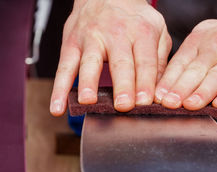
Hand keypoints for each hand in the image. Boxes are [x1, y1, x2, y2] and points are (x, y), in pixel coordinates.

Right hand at [50, 0, 170, 115]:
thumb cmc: (132, 19)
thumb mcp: (156, 31)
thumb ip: (159, 61)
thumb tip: (159, 93)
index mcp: (140, 32)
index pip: (145, 61)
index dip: (146, 82)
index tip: (146, 102)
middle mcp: (115, 34)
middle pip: (120, 63)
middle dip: (122, 85)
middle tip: (123, 106)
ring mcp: (90, 39)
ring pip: (89, 63)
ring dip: (88, 83)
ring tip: (88, 101)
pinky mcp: (70, 45)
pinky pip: (63, 69)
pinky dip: (58, 90)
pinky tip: (57, 107)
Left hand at [155, 0, 216, 109]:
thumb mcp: (205, 41)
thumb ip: (187, 62)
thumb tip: (163, 87)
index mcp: (199, 42)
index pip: (179, 64)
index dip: (168, 81)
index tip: (156, 97)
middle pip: (196, 70)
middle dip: (180, 88)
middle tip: (168, 103)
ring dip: (203, 91)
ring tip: (190, 105)